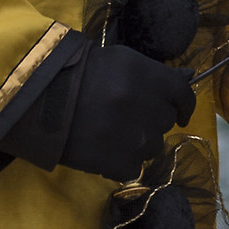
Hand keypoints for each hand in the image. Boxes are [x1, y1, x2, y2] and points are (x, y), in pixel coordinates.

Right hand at [59, 42, 195, 181]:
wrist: (39, 99)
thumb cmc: (80, 73)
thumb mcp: (121, 60)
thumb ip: (155, 73)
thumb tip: (188, 78)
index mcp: (150, 77)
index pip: (183, 95)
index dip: (183, 105)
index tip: (179, 112)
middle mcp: (147, 108)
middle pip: (165, 122)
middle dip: (151, 120)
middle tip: (128, 116)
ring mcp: (135, 139)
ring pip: (152, 147)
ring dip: (138, 143)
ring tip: (112, 133)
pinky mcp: (118, 163)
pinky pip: (133, 168)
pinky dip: (121, 163)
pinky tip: (103, 150)